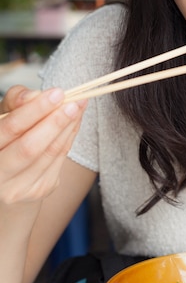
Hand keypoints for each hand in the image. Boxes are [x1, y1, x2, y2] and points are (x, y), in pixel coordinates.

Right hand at [0, 85, 86, 204]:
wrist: (9, 175)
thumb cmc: (7, 137)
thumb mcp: (5, 115)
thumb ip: (16, 101)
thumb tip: (35, 95)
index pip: (11, 128)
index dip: (35, 110)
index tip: (57, 93)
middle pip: (29, 147)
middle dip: (55, 122)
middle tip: (74, 103)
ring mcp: (18, 187)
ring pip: (49, 153)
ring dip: (68, 127)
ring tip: (79, 106)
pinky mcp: (40, 189)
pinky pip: (60, 159)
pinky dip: (70, 136)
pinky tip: (76, 120)